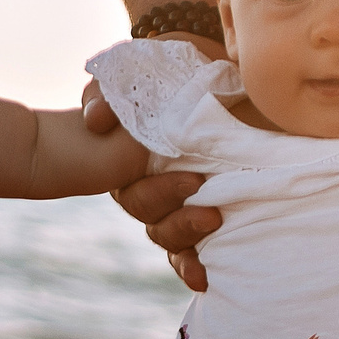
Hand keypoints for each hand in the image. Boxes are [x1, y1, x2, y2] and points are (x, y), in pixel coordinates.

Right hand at [92, 32, 223, 290]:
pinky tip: (203, 278)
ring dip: (184, 233)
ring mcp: (175, 204)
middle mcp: (148, 182)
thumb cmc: (192, 67)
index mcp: (132, 150)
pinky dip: (190, 268)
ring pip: (163, 235)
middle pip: (143, 210)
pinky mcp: (202, 220)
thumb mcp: (160, 60)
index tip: (167, 166)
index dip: (134, 177)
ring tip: (214, 220)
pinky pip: (186, 255)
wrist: (240, 79)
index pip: (118, 175)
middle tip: (202, 190)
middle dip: (168, 204)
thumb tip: (98, 118)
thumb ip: (119, 86)